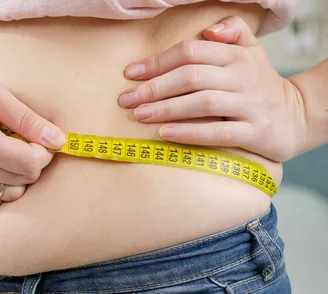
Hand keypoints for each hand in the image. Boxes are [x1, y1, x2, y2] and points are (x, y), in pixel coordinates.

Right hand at [0, 64, 65, 217]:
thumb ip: (28, 119)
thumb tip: (59, 141)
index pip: (29, 162)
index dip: (45, 151)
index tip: (41, 136)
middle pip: (23, 179)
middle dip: (34, 160)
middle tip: (24, 140)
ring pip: (10, 194)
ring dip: (18, 176)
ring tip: (8, 152)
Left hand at [119, 16, 307, 161]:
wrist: (297, 116)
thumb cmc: (259, 84)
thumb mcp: (250, 51)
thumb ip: (232, 31)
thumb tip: (208, 29)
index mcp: (236, 55)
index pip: (191, 51)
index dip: (157, 62)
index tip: (130, 74)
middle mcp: (242, 77)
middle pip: (192, 76)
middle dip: (154, 87)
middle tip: (126, 100)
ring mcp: (250, 105)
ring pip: (203, 102)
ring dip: (167, 108)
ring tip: (140, 115)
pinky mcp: (255, 132)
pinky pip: (219, 131)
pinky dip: (190, 132)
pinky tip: (165, 133)